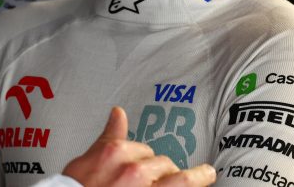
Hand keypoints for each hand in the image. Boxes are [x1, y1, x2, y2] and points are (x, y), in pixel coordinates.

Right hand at [62, 107, 215, 185]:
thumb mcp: (88, 161)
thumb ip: (108, 137)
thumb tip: (118, 114)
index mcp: (115, 153)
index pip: (142, 149)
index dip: (146, 159)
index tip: (151, 162)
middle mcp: (134, 171)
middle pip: (162, 162)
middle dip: (163, 169)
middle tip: (164, 177)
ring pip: (179, 178)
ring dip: (190, 177)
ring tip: (206, 173)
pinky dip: (197, 181)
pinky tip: (206, 177)